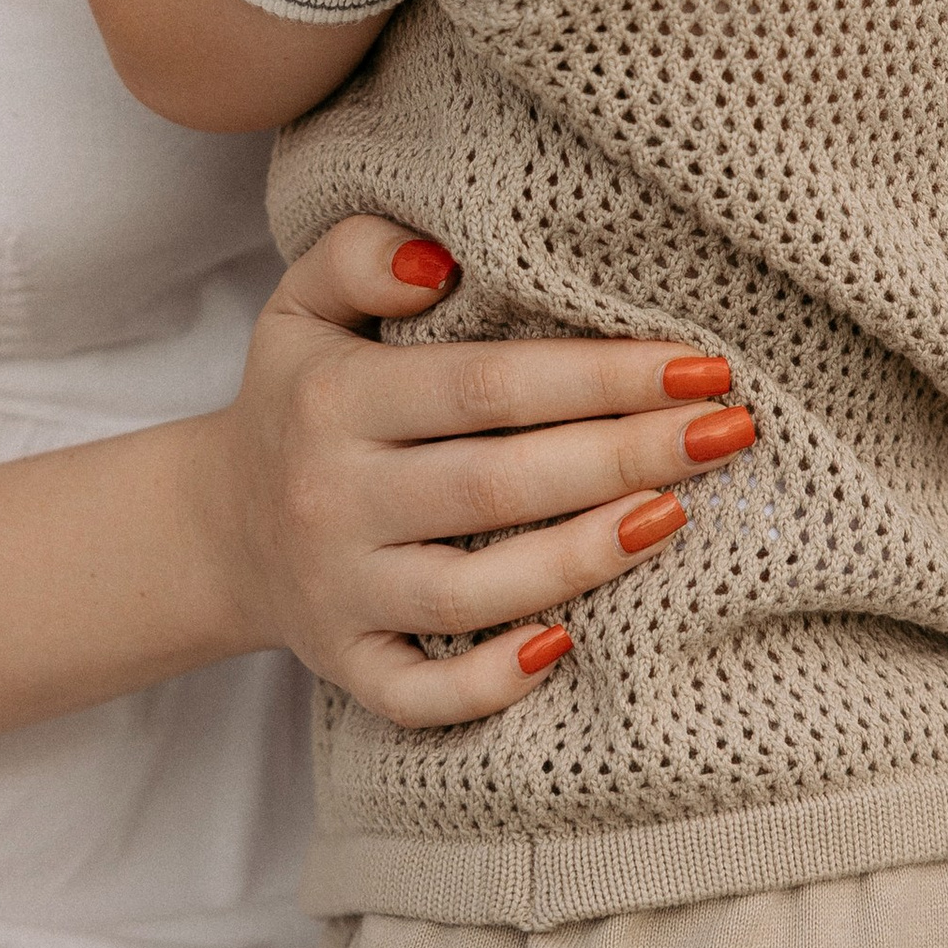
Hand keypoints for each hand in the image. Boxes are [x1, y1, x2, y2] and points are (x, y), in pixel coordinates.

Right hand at [196, 213, 758, 725]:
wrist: (218, 529)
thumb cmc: (299, 399)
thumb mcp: (301, 304)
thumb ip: (360, 254)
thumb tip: (443, 257)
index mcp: (334, 400)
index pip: (486, 384)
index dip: (598, 373)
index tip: (700, 362)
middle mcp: (333, 497)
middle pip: (499, 483)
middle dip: (627, 454)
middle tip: (730, 432)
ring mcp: (340, 592)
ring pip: (474, 591)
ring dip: (586, 557)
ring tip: (681, 515)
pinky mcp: (348, 666)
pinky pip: (422, 693)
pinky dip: (494, 680)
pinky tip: (570, 643)